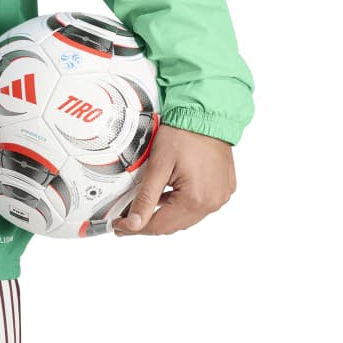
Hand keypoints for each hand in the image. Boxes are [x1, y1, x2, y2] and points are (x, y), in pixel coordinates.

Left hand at [112, 122, 235, 235]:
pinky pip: (200, 205)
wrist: (206, 115)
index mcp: (196, 200)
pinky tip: (168, 196)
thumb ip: (146, 197)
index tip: (118, 227)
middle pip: (174, 225)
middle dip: (149, 224)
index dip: (136, 228)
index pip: (160, 225)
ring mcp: (220, 197)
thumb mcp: (158, 165)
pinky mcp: (224, 189)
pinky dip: (181, 204)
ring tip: (145, 208)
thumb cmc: (183, 134)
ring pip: (187, 217)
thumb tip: (133, 223)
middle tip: (127, 220)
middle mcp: (212, 203)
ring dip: (166, 214)